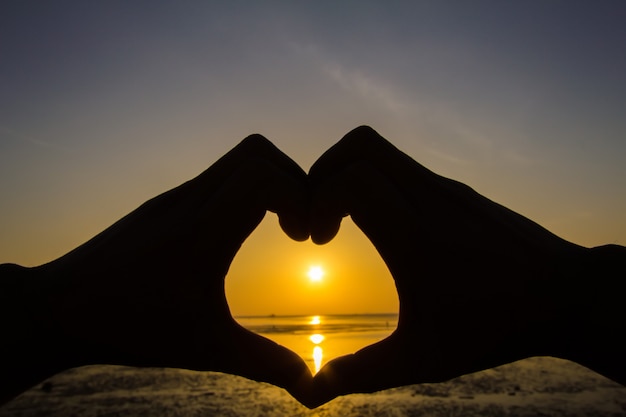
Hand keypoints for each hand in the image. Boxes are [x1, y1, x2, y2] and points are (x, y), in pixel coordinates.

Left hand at [1, 135, 314, 404]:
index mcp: (201, 232)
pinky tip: (242, 232)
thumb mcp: (205, 350)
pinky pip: (218, 176)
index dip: (299, 197)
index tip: (304, 238)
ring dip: (270, 184)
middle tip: (299, 226)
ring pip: (236, 159)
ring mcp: (175, 197)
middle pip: (256, 152)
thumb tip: (310, 385)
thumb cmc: (130, 328)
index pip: (262, 175)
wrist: (59, 309)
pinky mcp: (166, 202)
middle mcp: (188, 202)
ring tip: (280, 228)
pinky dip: (247, 191)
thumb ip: (264, 364)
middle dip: (293, 180)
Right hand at [307, 126, 625, 404]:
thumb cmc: (496, 327)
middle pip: (360, 145)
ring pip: (382, 148)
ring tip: (344, 218)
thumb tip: (312, 392)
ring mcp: (446, 188)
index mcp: (416, 236)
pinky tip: (384, 225)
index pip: (351, 180)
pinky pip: (403, 166)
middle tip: (319, 215)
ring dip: (349, 173)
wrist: (567, 295)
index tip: (316, 240)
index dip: (317, 202)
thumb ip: (362, 372)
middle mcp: (430, 199)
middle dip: (323, 172)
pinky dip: (376, 181)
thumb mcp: (422, 358)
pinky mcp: (456, 189)